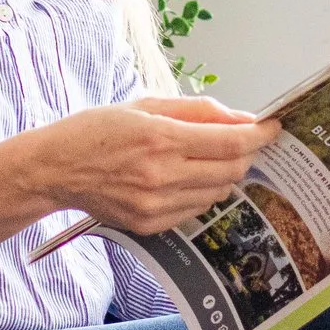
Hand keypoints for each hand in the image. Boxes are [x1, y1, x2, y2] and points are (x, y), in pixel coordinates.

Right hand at [28, 96, 279, 236]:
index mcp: (159, 138)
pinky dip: (201, 192)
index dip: (259, 134)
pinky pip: (195, 209)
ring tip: (207, 158)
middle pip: (231, 170)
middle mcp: (160, 175)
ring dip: (224, 174)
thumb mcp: (145, 104)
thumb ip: (197, 111)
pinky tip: (184, 177)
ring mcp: (155, 205)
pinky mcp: (150, 225)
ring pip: (217, 192)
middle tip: (243, 140)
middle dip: (245, 153)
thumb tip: (242, 117)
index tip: (273, 127)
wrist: (56, 169)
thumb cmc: (97, 130)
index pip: (230, 141)